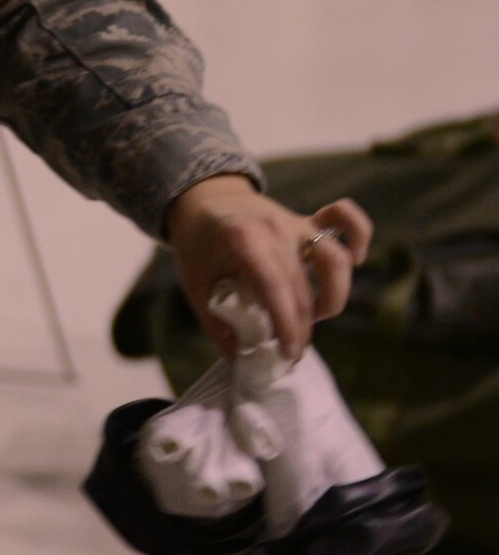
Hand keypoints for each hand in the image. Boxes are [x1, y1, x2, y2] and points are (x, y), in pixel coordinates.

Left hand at [163, 174, 371, 359]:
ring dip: (331, 296)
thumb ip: (216, 321)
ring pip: (334, 260)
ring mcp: (295, 222)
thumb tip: (239, 358)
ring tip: (312, 316)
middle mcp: (275, 228)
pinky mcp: (307, 220)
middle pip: (302, 286)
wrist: (202, 196)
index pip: (274, 288)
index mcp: (242, 239)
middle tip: (291, 352)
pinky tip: (356, 260)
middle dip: (301, 326)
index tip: (288, 353)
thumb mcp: (194, 283)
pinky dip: (359, 235)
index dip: (286, 325)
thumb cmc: (197, 241)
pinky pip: (345, 218)